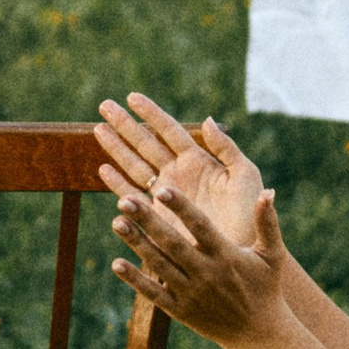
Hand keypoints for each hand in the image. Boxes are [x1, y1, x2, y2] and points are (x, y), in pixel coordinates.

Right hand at [94, 91, 265, 247]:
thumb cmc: (249, 216)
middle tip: (105, 105)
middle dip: (125, 125)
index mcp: (198, 161)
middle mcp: (178, 175)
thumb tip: (207, 120)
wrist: (240, 252)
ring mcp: (166, 195)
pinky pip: (133, 196)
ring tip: (98, 129)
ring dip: (117, 148)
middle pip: (146, 144)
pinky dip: (118, 183)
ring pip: (135, 165)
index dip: (151, 113)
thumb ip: (226, 148)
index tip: (132, 96)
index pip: (170, 131)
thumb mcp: (244, 176)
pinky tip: (103, 169)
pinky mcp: (158, 218)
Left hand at [105, 153, 290, 348]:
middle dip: (148, 221)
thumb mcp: (272, 254)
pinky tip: (116, 263)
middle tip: (124, 201)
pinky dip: (135, 280)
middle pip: (172, 243)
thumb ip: (267, 222)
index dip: (181, 208)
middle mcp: (206, 273)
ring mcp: (191, 294)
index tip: (162, 189)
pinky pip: (154, 293)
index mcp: (226, 255)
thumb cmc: (265, 287)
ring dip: (137, 244)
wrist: (259, 334)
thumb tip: (267, 191)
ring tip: (117, 222)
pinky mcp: (180, 311)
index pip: (200, 226)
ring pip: (159, 265)